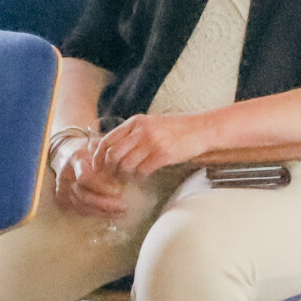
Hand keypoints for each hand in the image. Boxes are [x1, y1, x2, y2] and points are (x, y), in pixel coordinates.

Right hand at [47, 132, 128, 216]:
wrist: (65, 154)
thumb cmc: (87, 149)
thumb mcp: (98, 145)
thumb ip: (110, 156)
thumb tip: (126, 169)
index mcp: (75, 160)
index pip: (85, 177)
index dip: (101, 186)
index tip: (119, 190)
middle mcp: (66, 176)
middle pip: (83, 195)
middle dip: (104, 203)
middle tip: (124, 206)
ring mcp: (63, 189)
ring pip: (81, 205)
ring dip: (103, 212)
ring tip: (122, 212)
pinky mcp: (63, 199)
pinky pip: (80, 210)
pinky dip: (96, 214)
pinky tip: (112, 214)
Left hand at [95, 112, 215, 181]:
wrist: (203, 129)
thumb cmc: (176, 128)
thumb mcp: (151, 124)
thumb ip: (132, 133)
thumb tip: (111, 149)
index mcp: (135, 122)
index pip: (106, 141)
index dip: (98, 157)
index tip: (97, 167)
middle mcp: (141, 131)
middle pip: (112, 155)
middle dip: (108, 169)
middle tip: (111, 177)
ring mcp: (152, 143)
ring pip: (126, 165)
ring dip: (124, 175)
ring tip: (127, 178)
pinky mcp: (163, 155)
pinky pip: (142, 170)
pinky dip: (139, 176)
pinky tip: (142, 176)